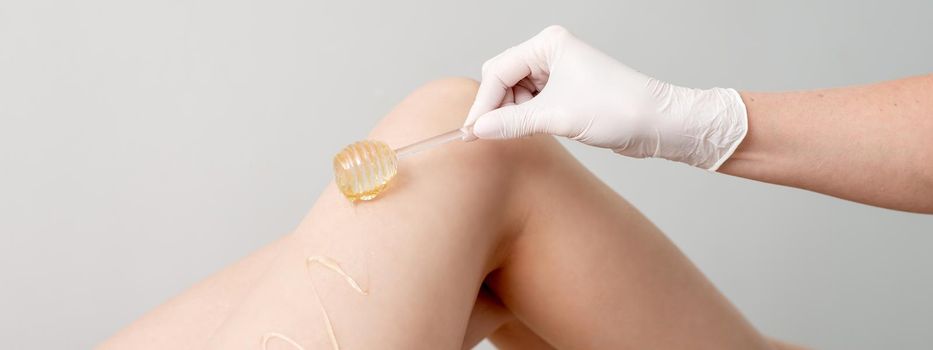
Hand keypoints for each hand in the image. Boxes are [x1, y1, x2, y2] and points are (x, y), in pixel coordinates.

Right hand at [463, 25, 747, 169]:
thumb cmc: (618, 109)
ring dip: (510, 116)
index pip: (498, 71)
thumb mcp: (556, 117)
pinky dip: (524, 119)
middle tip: (487, 136)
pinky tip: (526, 133)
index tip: (472, 131)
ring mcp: (558, 71)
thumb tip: (478, 129)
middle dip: (495, 108)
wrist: (657, 123)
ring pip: (515, 93)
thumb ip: (512, 123)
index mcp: (548, 44)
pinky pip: (530, 103)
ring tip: (514, 136)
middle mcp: (551, 53)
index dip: (483, 103)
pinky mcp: (565, 91)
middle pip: (502, 79)